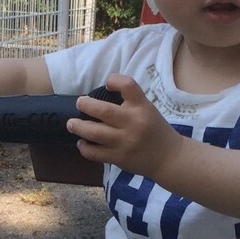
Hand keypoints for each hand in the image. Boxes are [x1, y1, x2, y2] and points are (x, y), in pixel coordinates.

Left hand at [67, 74, 181, 178]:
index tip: (108, 84)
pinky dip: (84, 148)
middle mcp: (133, 123)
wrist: (168, 158)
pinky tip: (82, 143)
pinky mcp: (119, 158)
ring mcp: (125, 142)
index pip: (127, 85)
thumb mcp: (148, 110)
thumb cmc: (155, 130)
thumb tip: (99, 96)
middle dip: (85, 105)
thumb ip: (129, 102)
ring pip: (95, 133)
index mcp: (142, 107)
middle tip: (79, 103)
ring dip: (79, 127)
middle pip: (104, 111)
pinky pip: (95, 153)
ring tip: (71, 124)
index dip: (114, 80)